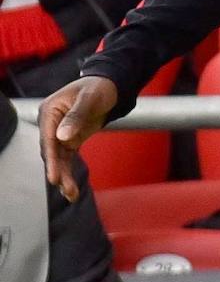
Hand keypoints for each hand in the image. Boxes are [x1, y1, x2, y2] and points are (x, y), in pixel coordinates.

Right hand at [39, 76, 117, 201]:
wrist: (109, 86)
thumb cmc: (98, 87)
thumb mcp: (90, 98)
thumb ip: (77, 115)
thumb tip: (63, 136)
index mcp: (50, 111)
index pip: (48, 138)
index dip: (51, 158)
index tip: (53, 176)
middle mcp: (51, 125)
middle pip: (51, 152)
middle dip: (58, 171)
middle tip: (63, 187)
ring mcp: (58, 134)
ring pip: (58, 159)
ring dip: (64, 176)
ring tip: (71, 194)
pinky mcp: (69, 141)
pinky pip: (67, 159)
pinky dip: (69, 172)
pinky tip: (72, 189)